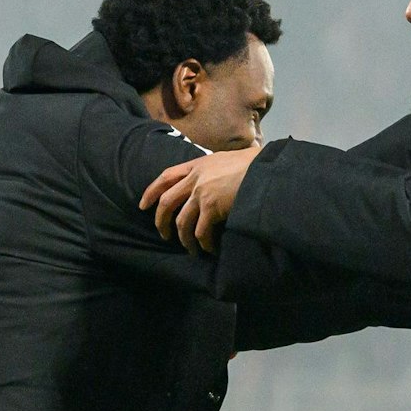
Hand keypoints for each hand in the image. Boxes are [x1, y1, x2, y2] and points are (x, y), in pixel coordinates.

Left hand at [139, 145, 264, 252]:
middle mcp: (196, 178)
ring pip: (182, 223)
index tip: (143, 205)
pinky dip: (204, 244)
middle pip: (167, 202)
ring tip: (192, 250)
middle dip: (161, 221)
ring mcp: (202, 193)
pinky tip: (210, 249)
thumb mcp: (228, 160)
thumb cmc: (255, 166)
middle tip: (164, 235)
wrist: (267, 171)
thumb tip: (214, 182)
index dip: (151, 191)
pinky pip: (201, 233)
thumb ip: (215, 170)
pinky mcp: (211, 208)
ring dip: (185, 240)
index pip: (166, 176)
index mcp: (198, 164)